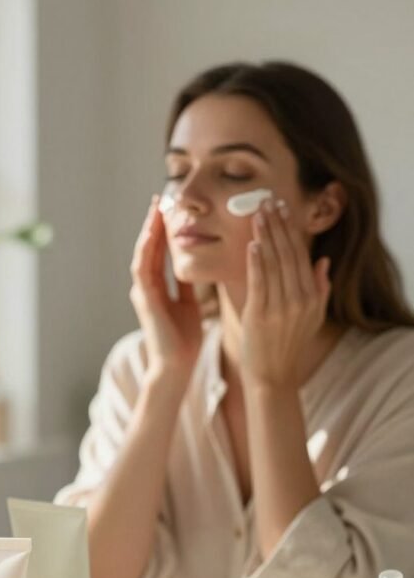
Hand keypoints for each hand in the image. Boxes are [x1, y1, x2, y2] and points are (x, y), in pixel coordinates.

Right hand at [130, 196, 202, 381]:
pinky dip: (146, 250)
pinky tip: (152, 233)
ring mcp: (143, 292)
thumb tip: (197, 263)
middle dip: (155, 223)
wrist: (178, 366)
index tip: (173, 208)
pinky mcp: (144, 300)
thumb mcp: (189, 304)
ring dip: (149, 230)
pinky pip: (142, 269)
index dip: (165, 230)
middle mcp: (147, 286)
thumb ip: (188, 285)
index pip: (161, 251)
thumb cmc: (184, 340)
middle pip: (150, 247)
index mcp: (159, 287)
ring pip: (143, 253)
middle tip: (162, 198)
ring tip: (155, 209)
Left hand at [241, 198, 330, 389]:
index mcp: (312, 296)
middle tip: (267, 201)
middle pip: (288, 254)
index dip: (292, 230)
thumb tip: (323, 261)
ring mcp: (281, 307)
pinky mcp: (261, 315)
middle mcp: (300, 299)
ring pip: (273, 263)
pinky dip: (256, 262)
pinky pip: (259, 282)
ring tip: (258, 214)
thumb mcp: (313, 318)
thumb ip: (320, 289)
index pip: (302, 255)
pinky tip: (253, 244)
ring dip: (266, 236)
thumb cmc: (288, 346)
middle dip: (278, 225)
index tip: (284, 209)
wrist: (273, 376)